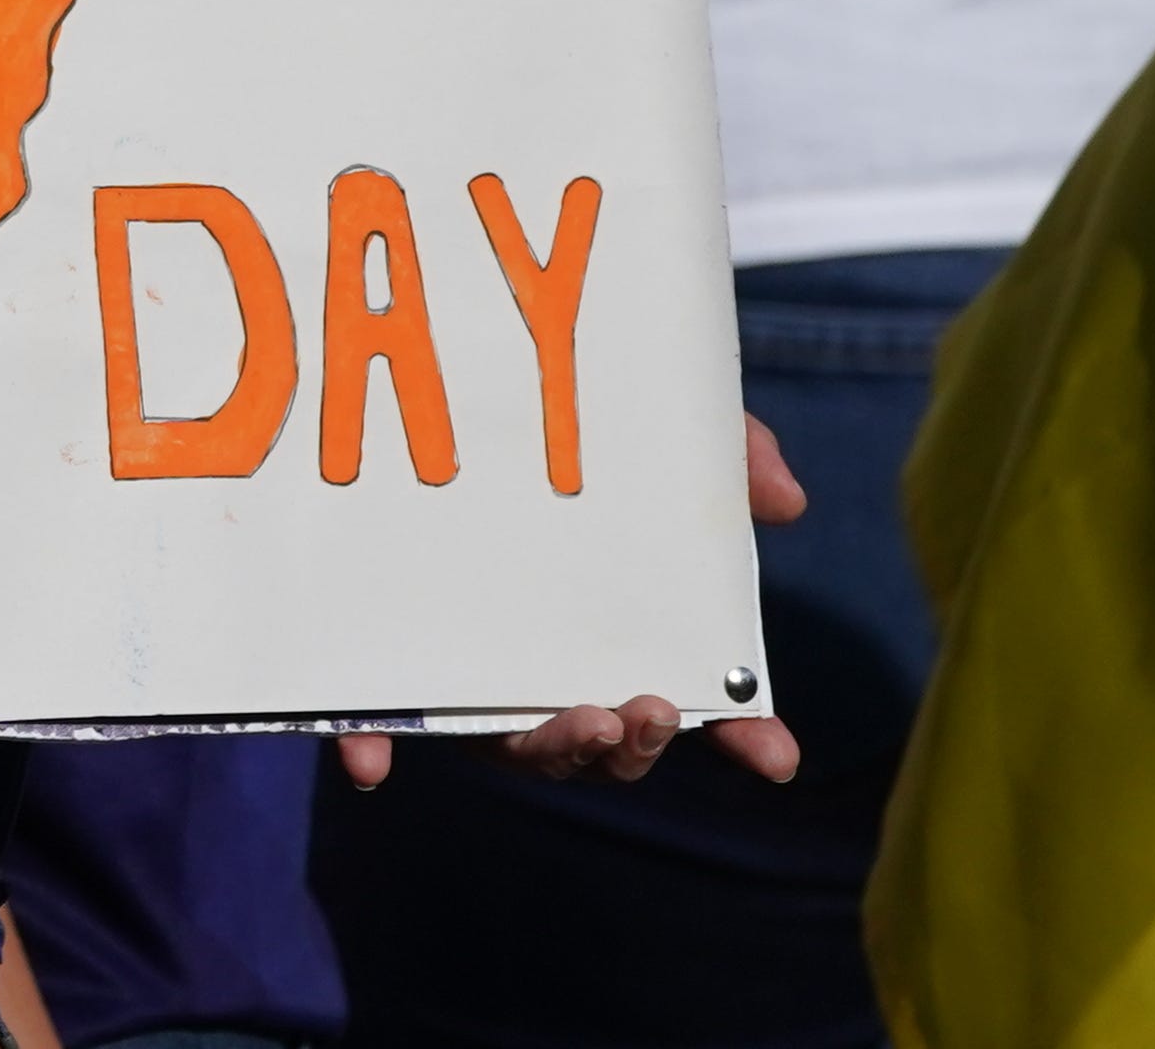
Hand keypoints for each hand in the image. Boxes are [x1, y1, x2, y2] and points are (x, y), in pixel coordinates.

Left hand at [339, 416, 807, 792]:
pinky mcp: (382, 663)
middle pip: (599, 741)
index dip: (743, 737)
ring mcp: (469, 676)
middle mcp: (547, 670)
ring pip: (511, 746)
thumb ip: (721, 457)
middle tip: (649, 712)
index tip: (779, 756)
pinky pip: (370, 719)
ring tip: (589, 721)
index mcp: (615, 637)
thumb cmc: (563, 442)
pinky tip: (370, 766)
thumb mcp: (646, 437)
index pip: (693, 706)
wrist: (428, 390)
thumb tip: (786, 501)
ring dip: (551, 748)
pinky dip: (368, 746)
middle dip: (631, 745)